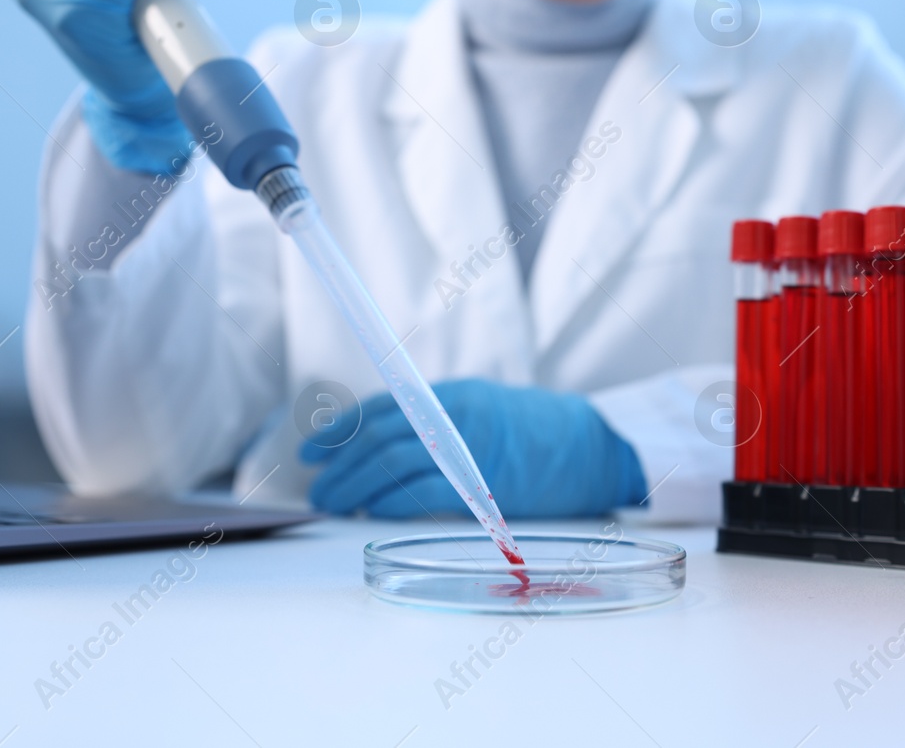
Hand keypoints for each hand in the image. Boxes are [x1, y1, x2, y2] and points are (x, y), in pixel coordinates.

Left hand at [301, 378, 647, 517]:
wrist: (591, 447)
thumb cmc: (538, 432)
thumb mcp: (482, 410)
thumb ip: (437, 422)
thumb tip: (384, 449)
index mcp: (449, 396)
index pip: (380, 407)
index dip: (340, 429)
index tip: (313, 449)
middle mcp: (452, 415)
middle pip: (379, 435)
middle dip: (339, 462)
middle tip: (316, 485)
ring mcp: (466, 447)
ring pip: (392, 461)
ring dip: (354, 483)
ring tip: (332, 501)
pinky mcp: (480, 482)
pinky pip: (422, 490)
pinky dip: (389, 499)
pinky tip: (370, 509)